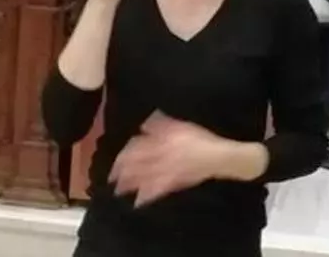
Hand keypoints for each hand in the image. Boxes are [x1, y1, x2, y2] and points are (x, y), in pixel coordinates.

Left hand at [109, 112, 230, 207]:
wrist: (218, 157)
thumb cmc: (199, 139)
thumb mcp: (179, 126)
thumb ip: (160, 125)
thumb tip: (144, 125)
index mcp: (161, 143)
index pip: (138, 149)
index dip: (126, 155)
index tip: (116, 159)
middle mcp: (161, 158)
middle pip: (138, 165)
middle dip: (123, 172)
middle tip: (110, 178)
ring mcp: (167, 172)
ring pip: (144, 179)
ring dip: (130, 185)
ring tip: (118, 190)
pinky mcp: (174, 184)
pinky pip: (158, 191)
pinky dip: (147, 197)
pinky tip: (138, 202)